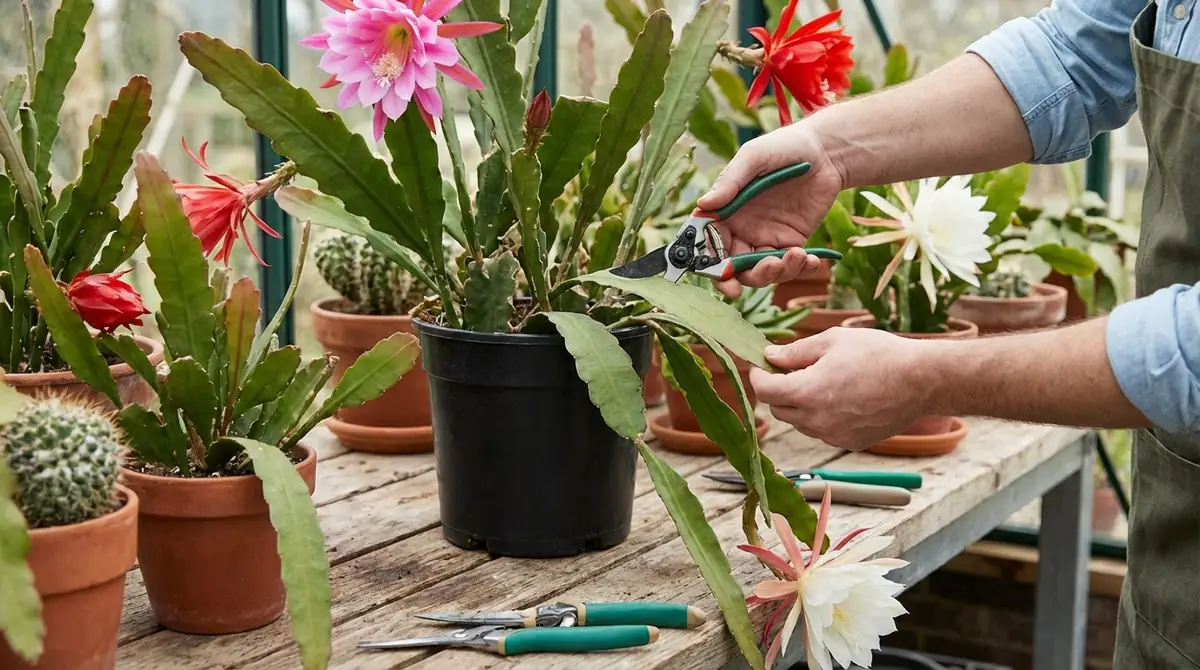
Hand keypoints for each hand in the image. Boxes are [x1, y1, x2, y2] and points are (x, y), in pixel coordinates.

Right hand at [695, 122, 844, 297]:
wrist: (827, 152)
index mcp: (725, 210)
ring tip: (797, 256)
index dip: (707, 261)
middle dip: (740, 277)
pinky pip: (788, 267)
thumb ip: (730, 181)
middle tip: (758, 275)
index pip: (707, 241)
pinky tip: (811, 260)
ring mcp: (766, 238)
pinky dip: (799, 270)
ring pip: (759, 271)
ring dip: (775, 273)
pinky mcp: (791, 243)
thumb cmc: (784, 147)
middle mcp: (741, 228)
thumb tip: (703, 204)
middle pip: (730, 265)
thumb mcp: (754, 157)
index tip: (720, 273)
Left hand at [749, 327, 934, 449]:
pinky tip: (840, 398)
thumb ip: (795, 352)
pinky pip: (822, 431)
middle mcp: (817, 420)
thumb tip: (770, 357)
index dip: (758, 377)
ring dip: (799, 404)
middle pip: (778, 410)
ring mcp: (833, 435)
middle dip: (777, 390)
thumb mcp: (832, 340)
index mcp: (808, 392)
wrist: (921, 380)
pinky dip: (820, 417)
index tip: (761, 365)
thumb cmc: (878, 354)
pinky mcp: (850, 443)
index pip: (764, 391)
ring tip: (821, 382)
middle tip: (790, 370)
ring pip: (799, 423)